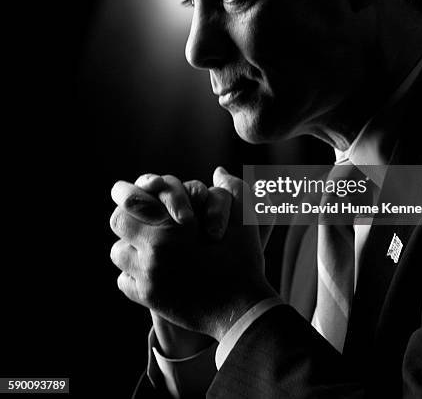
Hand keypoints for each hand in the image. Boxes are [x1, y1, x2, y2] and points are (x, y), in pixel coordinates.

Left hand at [111, 172, 231, 355]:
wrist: (241, 310)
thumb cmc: (243, 260)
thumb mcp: (244, 219)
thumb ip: (233, 189)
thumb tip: (220, 172)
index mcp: (174, 228)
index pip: (131, 201)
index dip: (131, 193)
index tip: (137, 192)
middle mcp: (155, 251)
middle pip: (118, 222)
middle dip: (129, 215)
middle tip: (143, 216)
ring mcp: (149, 277)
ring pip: (118, 252)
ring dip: (129, 244)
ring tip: (148, 242)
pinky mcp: (149, 299)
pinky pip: (124, 281)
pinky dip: (132, 273)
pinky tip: (151, 269)